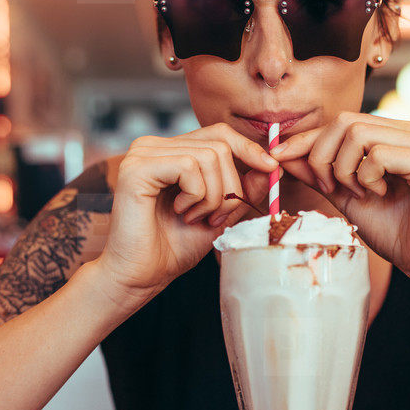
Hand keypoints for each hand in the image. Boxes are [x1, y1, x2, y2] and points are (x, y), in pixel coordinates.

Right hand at [99, 123, 276, 301]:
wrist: (139, 276)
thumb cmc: (173, 249)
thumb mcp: (220, 216)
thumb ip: (243, 190)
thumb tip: (272, 166)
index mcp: (171, 152)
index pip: (219, 133)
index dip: (248, 148)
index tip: (271, 169)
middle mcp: (154, 146)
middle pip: (219, 144)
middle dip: (231, 186)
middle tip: (216, 218)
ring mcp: (143, 154)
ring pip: (209, 156)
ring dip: (214, 197)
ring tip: (195, 218)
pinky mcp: (137, 168)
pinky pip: (189, 168)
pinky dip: (196, 196)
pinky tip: (181, 213)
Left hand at [271, 112, 409, 283]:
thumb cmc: (391, 230)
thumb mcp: (345, 197)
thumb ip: (320, 173)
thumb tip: (283, 155)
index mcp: (394, 135)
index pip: (341, 122)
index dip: (307, 138)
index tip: (278, 156)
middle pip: (345, 121)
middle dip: (323, 156)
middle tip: (331, 188)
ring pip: (359, 134)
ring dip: (345, 169)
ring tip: (358, 193)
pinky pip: (379, 155)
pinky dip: (367, 177)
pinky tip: (379, 195)